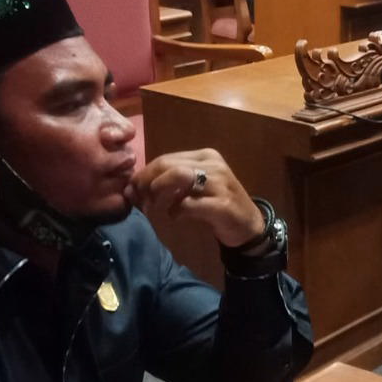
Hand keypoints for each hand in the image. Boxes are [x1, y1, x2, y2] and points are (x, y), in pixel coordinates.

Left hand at [126, 148, 264, 246]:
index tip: (133, 191)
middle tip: (139, 201)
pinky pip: (189, 204)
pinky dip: (176, 211)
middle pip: (168, 165)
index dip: (144, 174)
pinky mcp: (222, 205)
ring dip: (159, 194)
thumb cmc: (217, 205)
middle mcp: (213, 164)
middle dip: (147, 183)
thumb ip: (169, 183)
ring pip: (178, 177)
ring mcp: (220, 183)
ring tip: (154, 208)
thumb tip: (133, 187)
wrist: (249, 225)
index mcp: (205, 156)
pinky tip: (176, 217)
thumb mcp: (194, 188)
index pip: (166, 159)